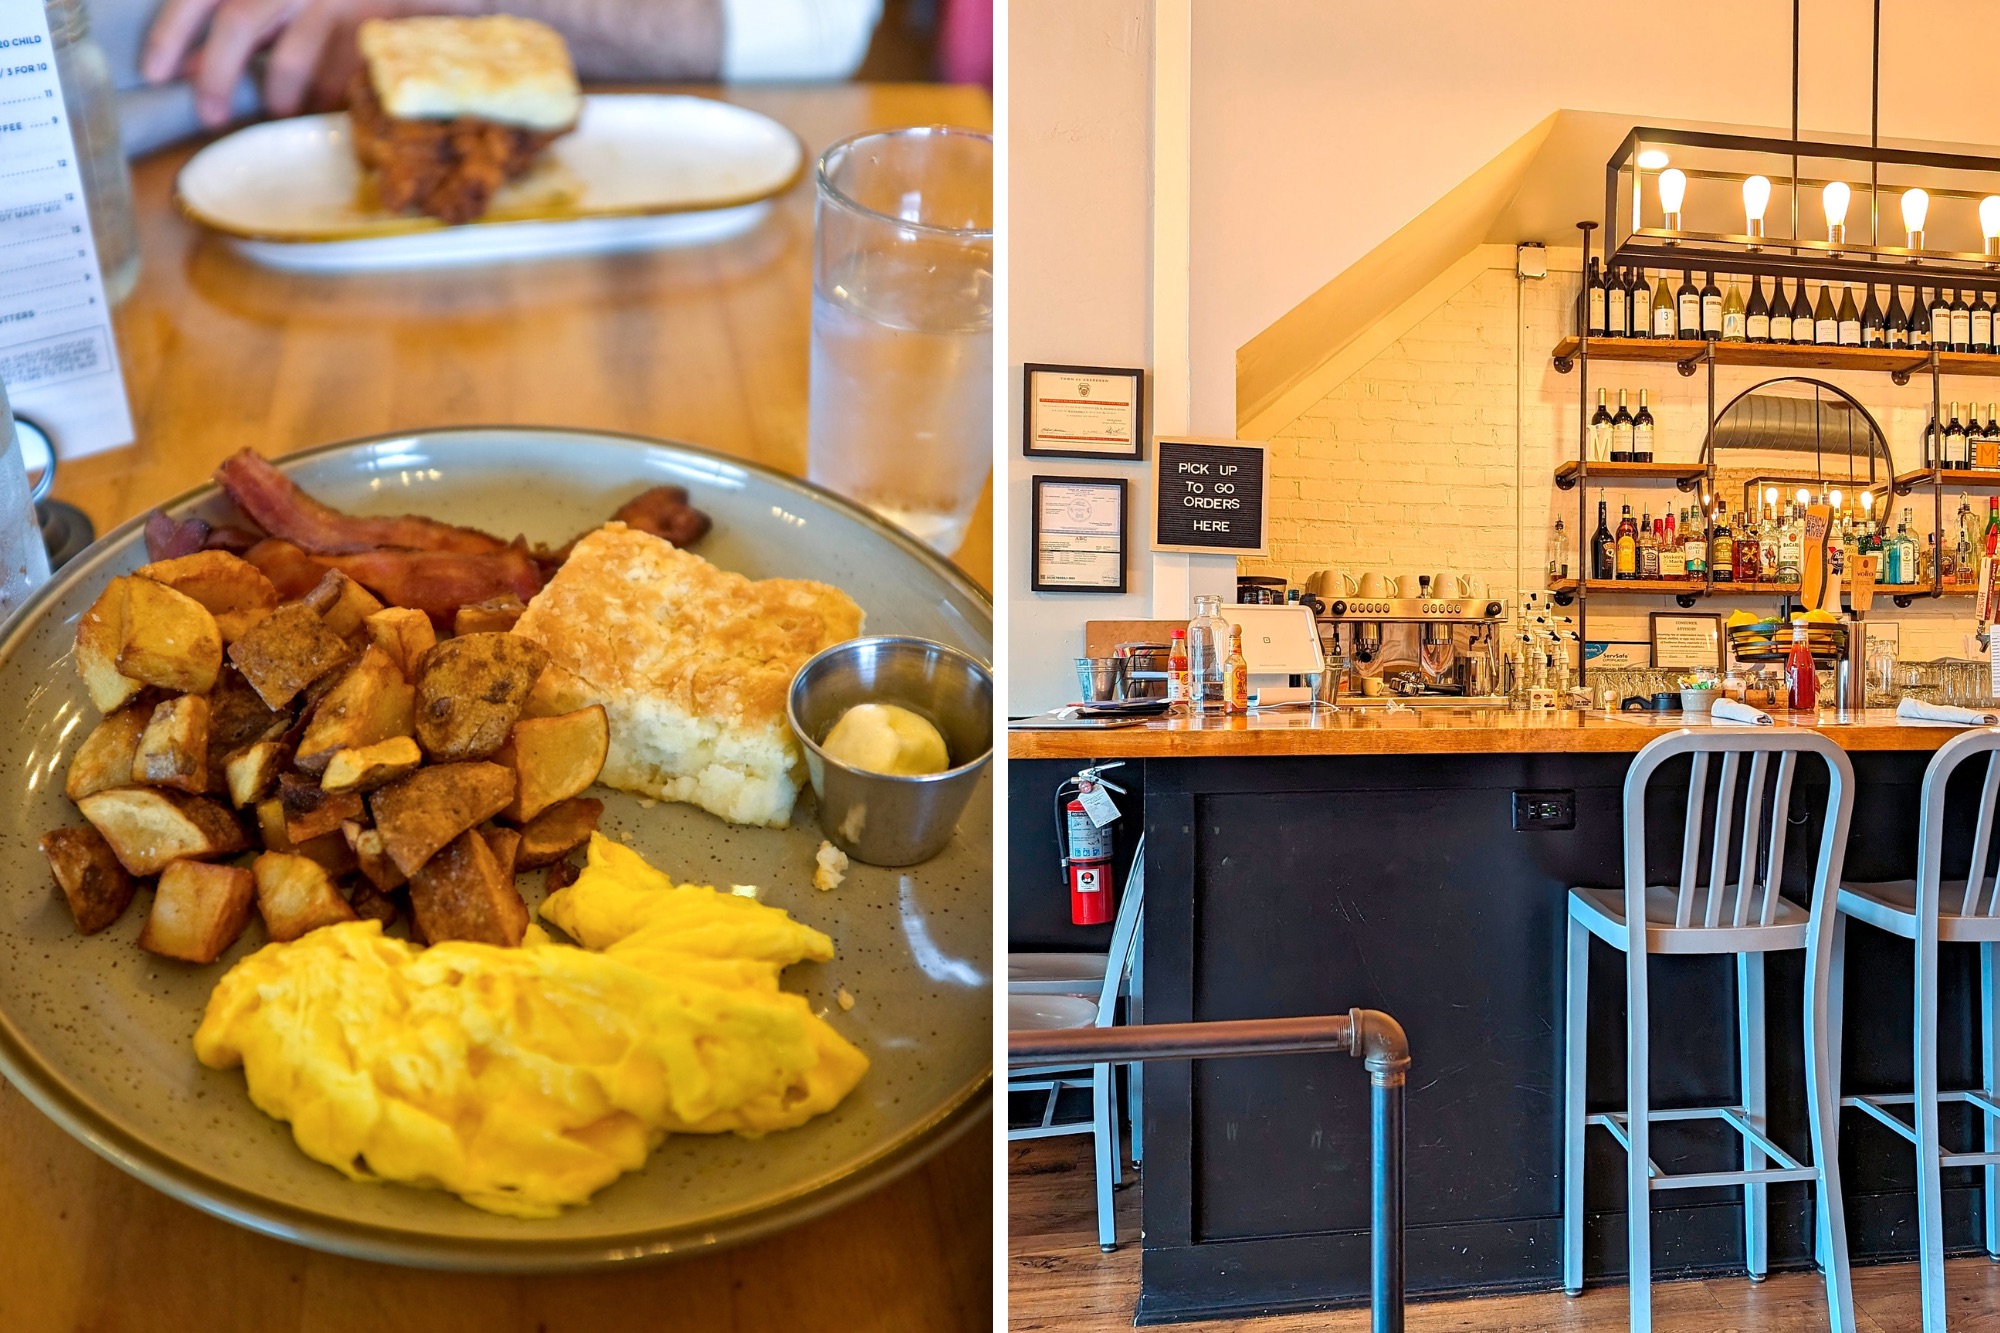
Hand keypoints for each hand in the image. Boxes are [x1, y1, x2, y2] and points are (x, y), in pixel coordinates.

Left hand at [143, 0, 481, 126]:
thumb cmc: (344, 2)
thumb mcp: (286, 3)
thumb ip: (245, 25)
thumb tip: (191, 64)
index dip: (173, 31)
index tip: (155, 73)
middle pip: (241, 20)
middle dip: (220, 75)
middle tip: (212, 116)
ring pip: (296, 58)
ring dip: (286, 95)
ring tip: (286, 110)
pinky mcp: (381, 25)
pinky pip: (345, 76)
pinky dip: (334, 96)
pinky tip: (334, 102)